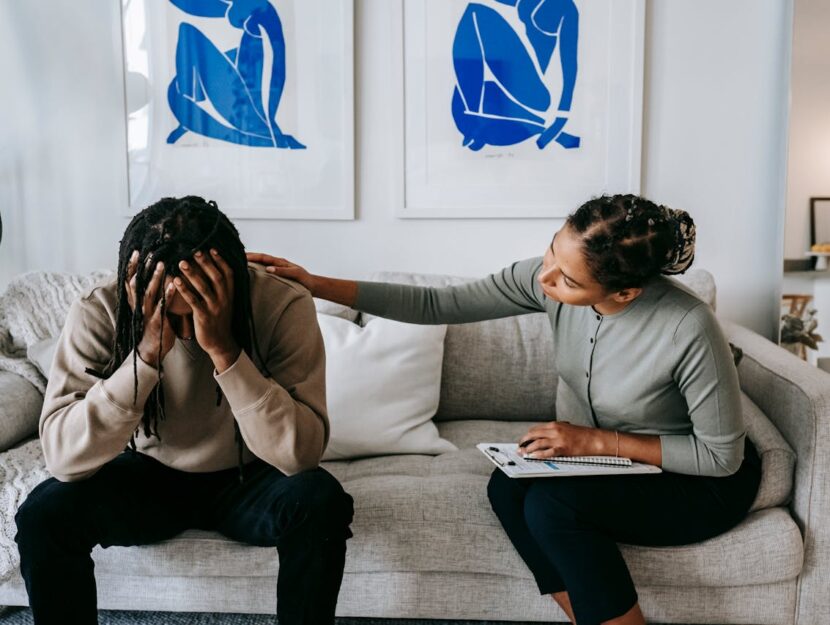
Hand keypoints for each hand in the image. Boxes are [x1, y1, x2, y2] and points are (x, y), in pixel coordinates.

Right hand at [125, 251, 175, 368]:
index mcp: (135, 301)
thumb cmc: (152, 325)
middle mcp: (138, 306)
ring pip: (148, 293)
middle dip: (143, 268)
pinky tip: (173, 285)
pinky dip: (166, 296)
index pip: (129, 280)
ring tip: (162, 264)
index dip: (131, 266)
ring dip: (155, 278)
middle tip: (150, 253)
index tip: (136, 251)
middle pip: (137, 283)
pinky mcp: (157, 322)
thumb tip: (151, 274)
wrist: (151, 350)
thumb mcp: (146, 307)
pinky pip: (161, 307)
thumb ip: (147, 292)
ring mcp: (147, 314)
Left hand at [174, 249, 239, 371]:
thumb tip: (212, 268)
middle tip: (195, 250)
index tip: (211, 248)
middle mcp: (224, 299)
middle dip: (206, 263)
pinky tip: (176, 280)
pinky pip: (193, 301)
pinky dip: (184, 290)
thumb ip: (221, 286)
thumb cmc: (219, 319)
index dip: (220, 260)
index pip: (228, 273)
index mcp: (230, 293)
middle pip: (216, 277)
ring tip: (182, 262)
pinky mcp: (204, 317)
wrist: (220, 342)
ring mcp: (215, 308)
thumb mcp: (225, 301)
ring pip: (204, 287)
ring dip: (193, 273)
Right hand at [246, 252, 315, 291]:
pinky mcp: (278, 274)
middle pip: (261, 258)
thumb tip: (268, 269)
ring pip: (262, 263)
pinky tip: (251, 272)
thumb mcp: (295, 274)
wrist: (312, 285)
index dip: (253, 256)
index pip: (264, 257)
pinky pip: (265, 269)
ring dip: (252, 262)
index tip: (242, 256)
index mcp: (280, 262)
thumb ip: (283, 271)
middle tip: (235, 257)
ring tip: (240, 263)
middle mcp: (278, 264)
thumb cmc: (305, 280)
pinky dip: (257, 269)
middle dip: (249, 256)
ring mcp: (277, 268)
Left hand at [517, 421, 604, 458]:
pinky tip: (533, 456)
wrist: (595, 439)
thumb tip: (545, 437)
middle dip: (524, 441)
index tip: (523, 441)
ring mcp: (558, 439)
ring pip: (538, 443)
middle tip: (519, 448)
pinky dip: (538, 454)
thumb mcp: (566, 428)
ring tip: (523, 453)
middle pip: (533, 434)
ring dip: (528, 448)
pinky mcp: (563, 448)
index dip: (527, 436)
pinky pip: (547, 452)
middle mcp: (555, 430)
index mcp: (555, 425)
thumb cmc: (582, 435)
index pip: (536, 429)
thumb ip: (555, 431)